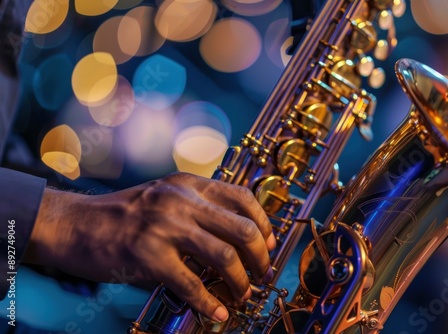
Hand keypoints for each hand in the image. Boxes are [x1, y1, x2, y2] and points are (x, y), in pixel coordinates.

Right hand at [24, 172, 275, 321]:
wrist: (75, 224)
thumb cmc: (122, 214)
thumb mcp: (164, 196)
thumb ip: (197, 207)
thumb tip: (235, 236)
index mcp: (189, 184)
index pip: (244, 198)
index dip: (265, 225)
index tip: (270, 244)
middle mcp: (181, 200)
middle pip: (242, 230)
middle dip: (261, 257)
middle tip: (263, 273)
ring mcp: (165, 226)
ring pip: (224, 257)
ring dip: (240, 282)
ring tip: (242, 293)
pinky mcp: (148, 255)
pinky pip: (192, 284)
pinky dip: (210, 302)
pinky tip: (218, 312)